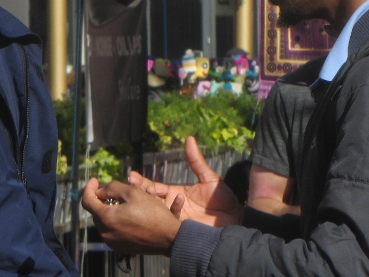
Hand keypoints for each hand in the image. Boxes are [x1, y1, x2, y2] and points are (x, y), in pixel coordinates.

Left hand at [81, 178, 181, 255]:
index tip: (95, 179)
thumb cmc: (152, 213)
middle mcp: (106, 233)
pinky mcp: (120, 247)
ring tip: (124, 201)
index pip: (87, 201)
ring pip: (104, 221)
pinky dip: (115, 220)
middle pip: (96, 211)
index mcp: (106, 218)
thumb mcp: (133, 192)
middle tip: (114, 189)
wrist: (168, 238)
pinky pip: (112, 230)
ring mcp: (113, 242)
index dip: (89, 187)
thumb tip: (100, 190)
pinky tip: (128, 214)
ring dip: (109, 209)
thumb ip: (112, 188)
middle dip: (102, 198)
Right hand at [128, 136, 242, 226]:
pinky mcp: (182, 230)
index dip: (143, 182)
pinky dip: (169, 211)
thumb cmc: (223, 199)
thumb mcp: (209, 178)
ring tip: (147, 191)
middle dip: (140, 192)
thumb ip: (196, 161)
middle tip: (132, 185)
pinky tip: (173, 201)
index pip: (155, 187)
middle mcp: (173, 206)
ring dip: (149, 201)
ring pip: (156, 211)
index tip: (132, 176)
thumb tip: (189, 138)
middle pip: (151, 199)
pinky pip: (170, 221)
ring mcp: (176, 219)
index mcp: (176, 194)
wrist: (236, 219)